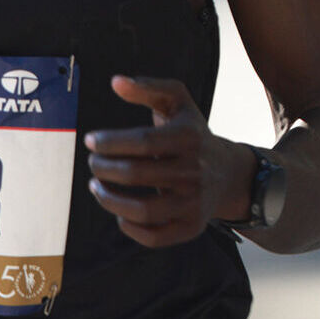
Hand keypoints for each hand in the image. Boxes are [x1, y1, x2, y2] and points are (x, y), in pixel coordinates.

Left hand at [84, 75, 253, 247]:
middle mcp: (195, 172)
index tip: (91, 141)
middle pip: (137, 174)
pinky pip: (155, 237)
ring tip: (96, 187)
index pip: (143, 142)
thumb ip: (148, 87)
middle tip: (93, 164)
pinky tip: (119, 212)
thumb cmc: (192, 133)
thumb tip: (116, 82)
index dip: (110, 142)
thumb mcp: (177, 102)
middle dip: (104, 169)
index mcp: (190, 138)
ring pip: (143, 210)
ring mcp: (194, 203)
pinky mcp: (192, 227)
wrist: (228, 173)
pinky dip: (130, 227)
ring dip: (109, 200)